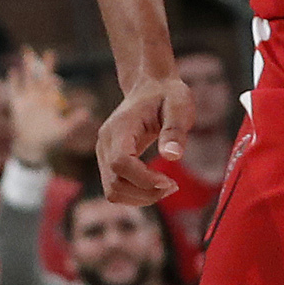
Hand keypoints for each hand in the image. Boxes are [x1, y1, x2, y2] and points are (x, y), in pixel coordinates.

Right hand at [8, 47, 70, 169]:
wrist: (33, 147)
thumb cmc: (50, 139)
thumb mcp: (64, 130)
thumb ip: (74, 121)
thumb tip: (88, 113)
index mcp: (52, 101)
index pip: (55, 86)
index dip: (56, 81)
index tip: (58, 80)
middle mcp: (40, 97)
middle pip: (43, 78)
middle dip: (45, 66)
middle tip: (50, 52)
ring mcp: (28, 99)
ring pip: (29, 79)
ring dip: (28, 67)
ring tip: (28, 52)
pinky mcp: (17, 105)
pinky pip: (15, 90)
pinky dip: (13, 81)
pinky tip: (13, 70)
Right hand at [95, 71, 195, 205]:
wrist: (151, 87)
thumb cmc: (167, 95)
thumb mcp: (179, 106)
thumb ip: (175, 130)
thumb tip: (173, 156)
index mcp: (119, 128)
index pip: (120, 163)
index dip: (143, 179)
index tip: (169, 181)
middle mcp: (105, 143)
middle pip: (114, 184)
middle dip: (145, 193)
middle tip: (173, 186)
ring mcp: (104, 153)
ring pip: (113, 191)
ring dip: (141, 197)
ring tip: (167, 186)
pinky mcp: (109, 161)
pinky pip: (117, 188)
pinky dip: (136, 194)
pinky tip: (157, 184)